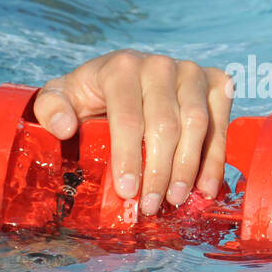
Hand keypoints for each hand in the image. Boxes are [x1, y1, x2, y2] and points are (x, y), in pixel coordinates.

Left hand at [31, 50, 232, 213]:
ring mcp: (191, 71)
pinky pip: (221, 123)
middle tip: (152, 206)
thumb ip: (51, 108)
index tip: (128, 192)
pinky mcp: (215, 82)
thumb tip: (65, 128)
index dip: (128, 158)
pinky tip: (205, 188)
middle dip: (159, 171)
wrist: (121, 75)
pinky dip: (215, 159)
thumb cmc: (88, 94)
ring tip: (176, 201)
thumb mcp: (59, 96)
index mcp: (121, 68)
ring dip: (188, 168)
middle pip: (165, 125)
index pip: (128, 118)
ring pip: (197, 125)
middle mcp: (159, 65)